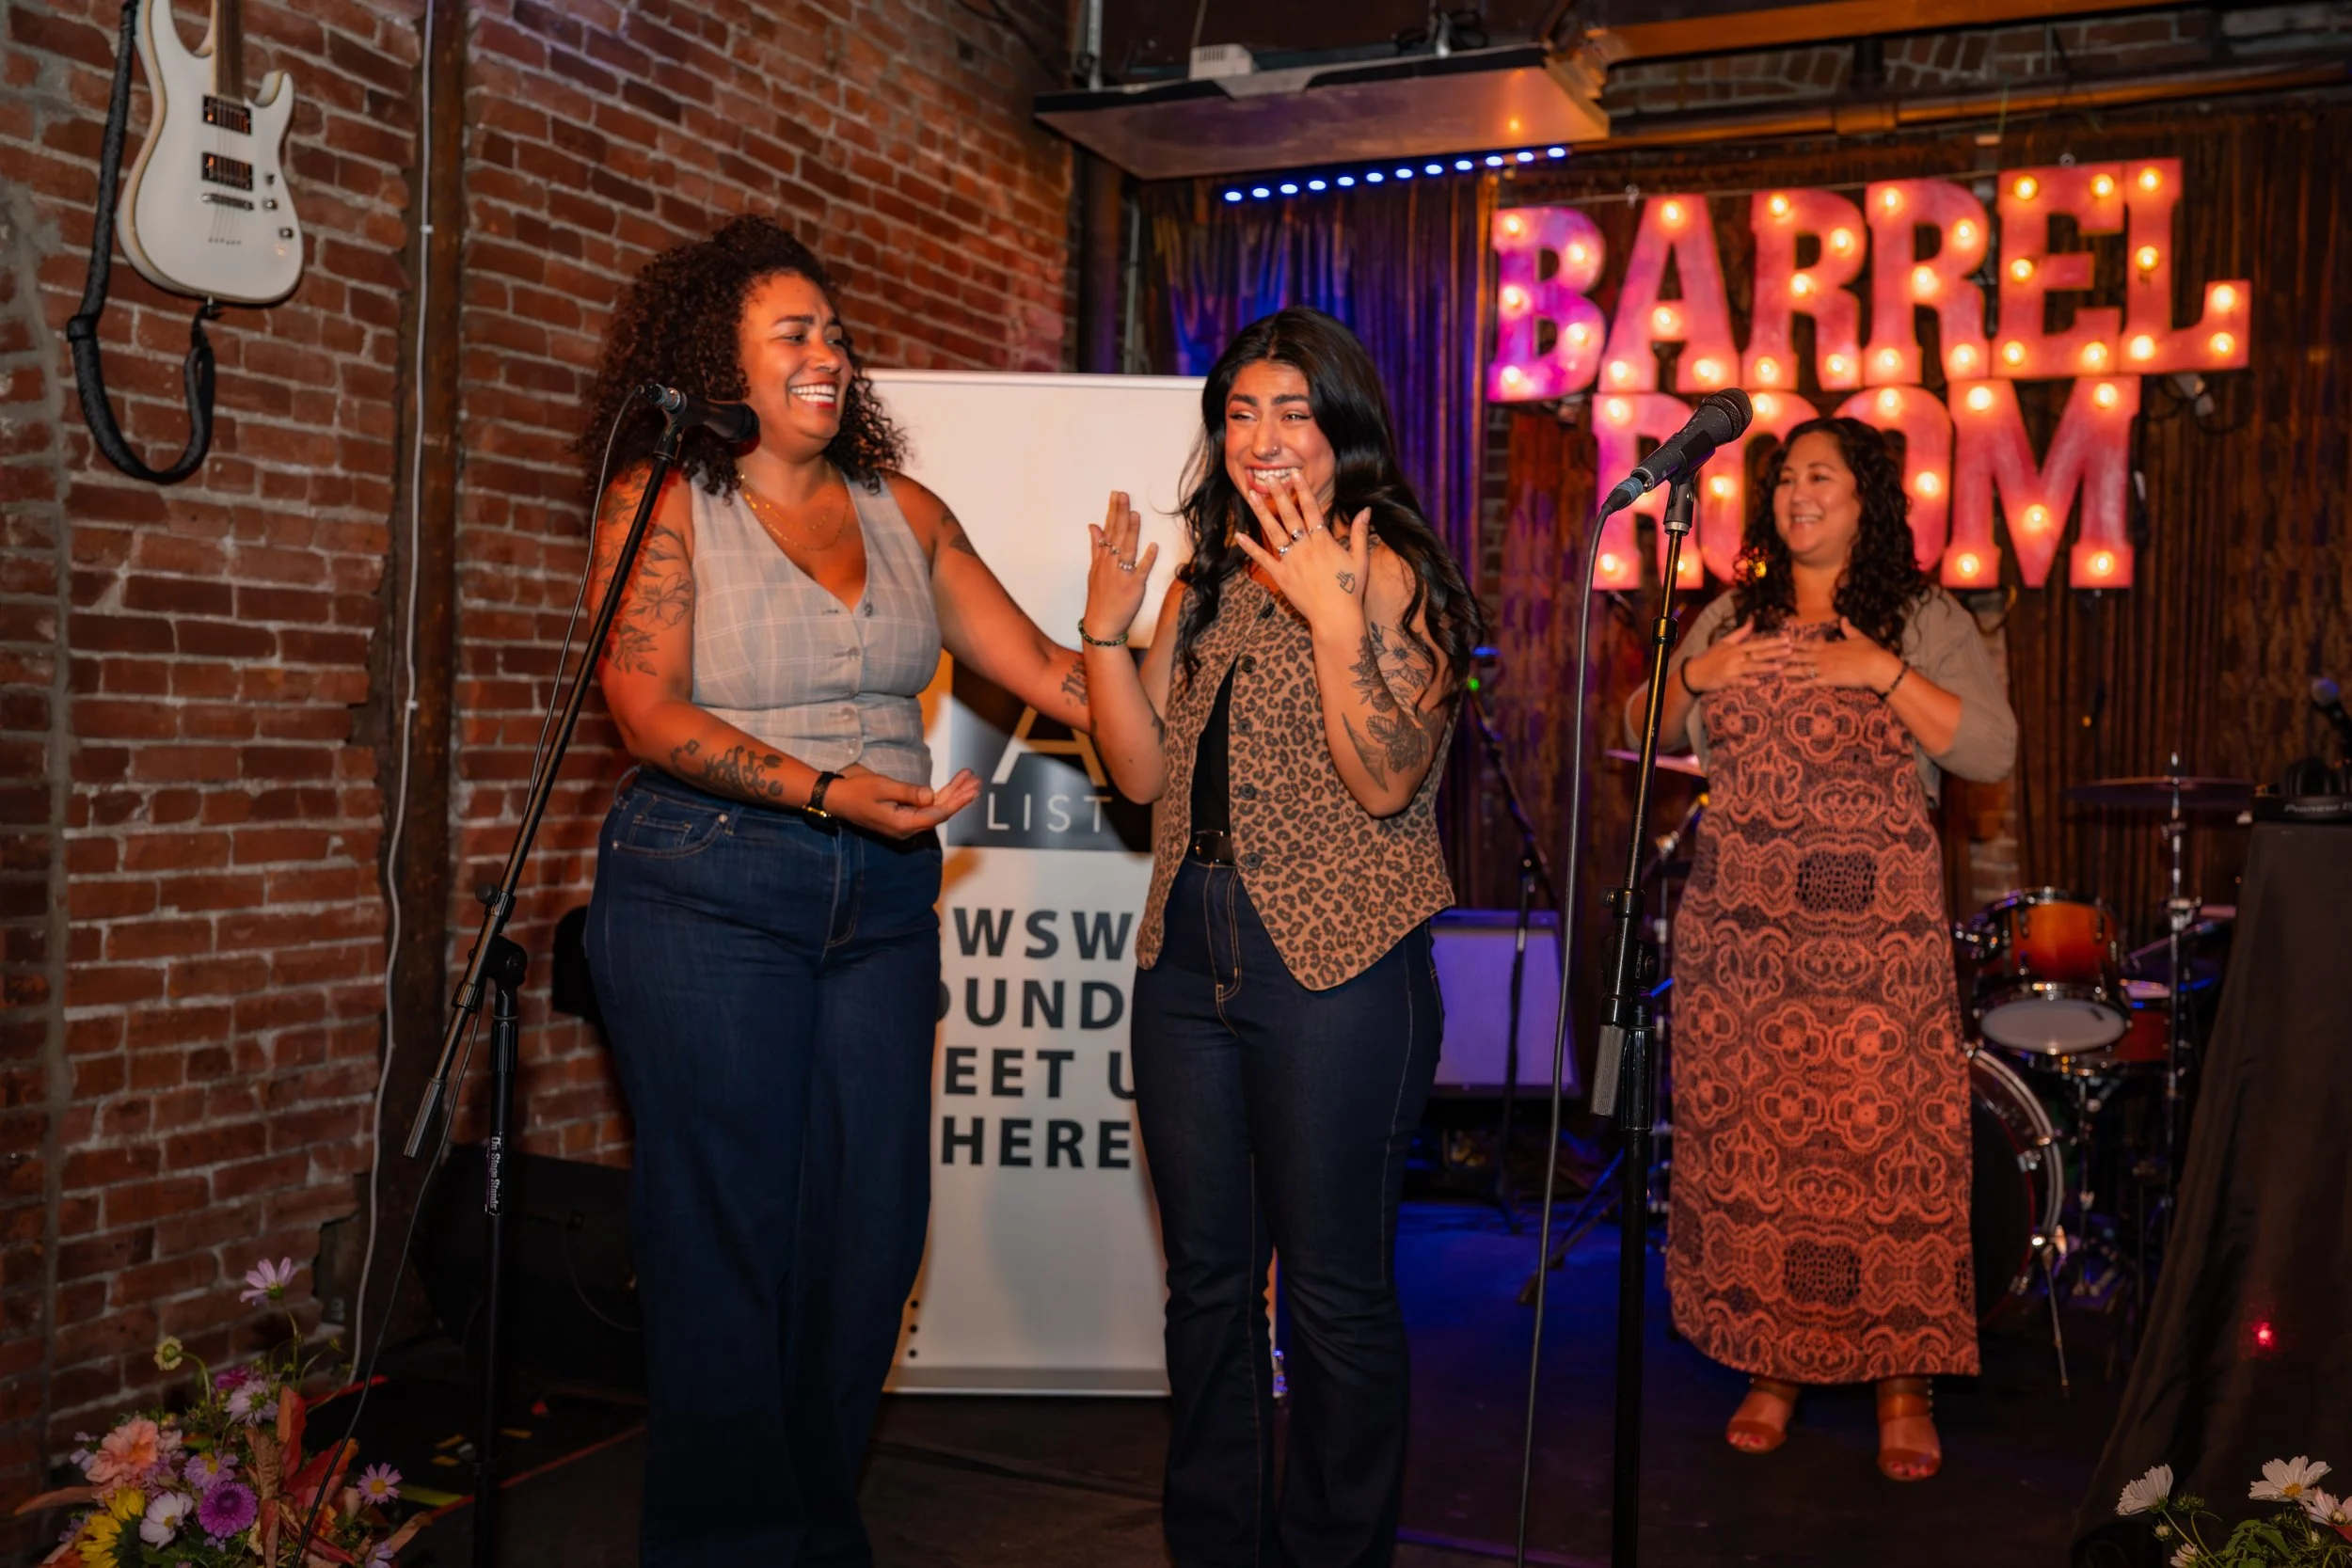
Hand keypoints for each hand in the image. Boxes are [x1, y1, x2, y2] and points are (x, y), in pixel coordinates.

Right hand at [826, 767, 979, 838]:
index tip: (972, 791)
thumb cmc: (856, 790)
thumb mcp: (883, 787)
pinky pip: (925, 807)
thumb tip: (932, 795)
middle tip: (976, 781)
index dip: (957, 802)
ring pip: (934, 809)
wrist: (835, 797)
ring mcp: (904, 823)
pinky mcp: (902, 815)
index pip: (937, 814)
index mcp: (902, 824)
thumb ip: (909, 792)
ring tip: (969, 778)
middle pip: (939, 812)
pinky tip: (950, 785)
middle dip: (959, 796)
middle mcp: (906, 827)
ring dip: (951, 793)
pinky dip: (938, 795)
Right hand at [1081, 490, 1157, 642]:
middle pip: (1115, 535)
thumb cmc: (1099, 598)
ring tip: (1135, 514)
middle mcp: (1111, 564)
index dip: (1112, 512)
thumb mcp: (1093, 570)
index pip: (1107, 530)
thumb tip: (1094, 525)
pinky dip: (1147, 559)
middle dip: (1120, 513)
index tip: (1116, 495)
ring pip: (1127, 549)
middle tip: (1124, 495)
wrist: (1101, 624)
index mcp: (1102, 559)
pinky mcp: (1134, 587)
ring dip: (1131, 531)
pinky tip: (1153, 546)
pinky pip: (1141, 570)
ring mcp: (1122, 575)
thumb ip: (1096, 547)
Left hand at [1231, 475, 1367, 637]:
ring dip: (1261, 512)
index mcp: (1323, 540)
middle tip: (1270, 478)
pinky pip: (1263, 559)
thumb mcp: (1359, 558)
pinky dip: (1250, 547)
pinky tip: (1239, 535)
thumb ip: (1359, 533)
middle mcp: (1305, 546)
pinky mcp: (1280, 576)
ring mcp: (1290, 561)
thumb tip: (1366, 510)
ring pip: (1273, 531)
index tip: (1295, 474)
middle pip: (1290, 515)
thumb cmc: (1350, 589)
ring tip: (1251, 495)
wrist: (1336, 615)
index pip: (1312, 509)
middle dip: (1279, 495)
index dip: (1303, 490)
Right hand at [1680, 621, 1789, 693]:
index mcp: (1737, 648)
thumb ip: (1741, 633)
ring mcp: (1731, 669)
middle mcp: (1736, 657)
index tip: (1787, 640)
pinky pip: (1739, 682)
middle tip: (1790, 650)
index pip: (1758, 643)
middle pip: (1758, 654)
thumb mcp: (1724, 642)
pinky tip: (1758, 682)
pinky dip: (1748, 682)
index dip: (1773, 642)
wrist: (1695, 672)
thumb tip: (1752, 621)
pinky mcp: (1727, 681)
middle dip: (1775, 652)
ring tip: (1780, 667)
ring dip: (1766, 667)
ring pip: (1751, 667)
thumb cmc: (1711, 657)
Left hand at [1785, 617, 1904, 690]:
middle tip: (1768, 656)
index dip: (1792, 644)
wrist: (1876, 666)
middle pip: (1798, 656)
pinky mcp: (1829, 679)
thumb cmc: (1870, 651)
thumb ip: (1848, 629)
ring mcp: (1824, 668)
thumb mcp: (1859, 637)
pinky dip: (1800, 684)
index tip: (1780, 643)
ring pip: (1801, 669)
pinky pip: (1811, 682)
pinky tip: (1789, 686)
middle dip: (1781, 656)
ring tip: (1773, 671)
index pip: (1806, 645)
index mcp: (1828, 646)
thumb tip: (1844, 619)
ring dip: (1786, 670)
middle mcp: (1823, 656)